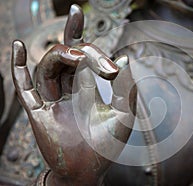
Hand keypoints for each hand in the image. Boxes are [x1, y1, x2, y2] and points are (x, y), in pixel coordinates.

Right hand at [11, 5, 136, 184]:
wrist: (89, 172)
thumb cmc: (107, 146)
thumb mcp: (125, 115)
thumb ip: (127, 88)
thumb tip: (126, 58)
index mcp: (86, 87)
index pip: (80, 54)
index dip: (76, 32)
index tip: (76, 10)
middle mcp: (67, 90)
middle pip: (65, 56)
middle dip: (77, 47)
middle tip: (91, 55)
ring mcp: (51, 100)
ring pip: (47, 67)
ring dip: (58, 57)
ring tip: (77, 56)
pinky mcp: (38, 113)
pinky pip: (24, 87)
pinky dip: (17, 68)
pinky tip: (16, 47)